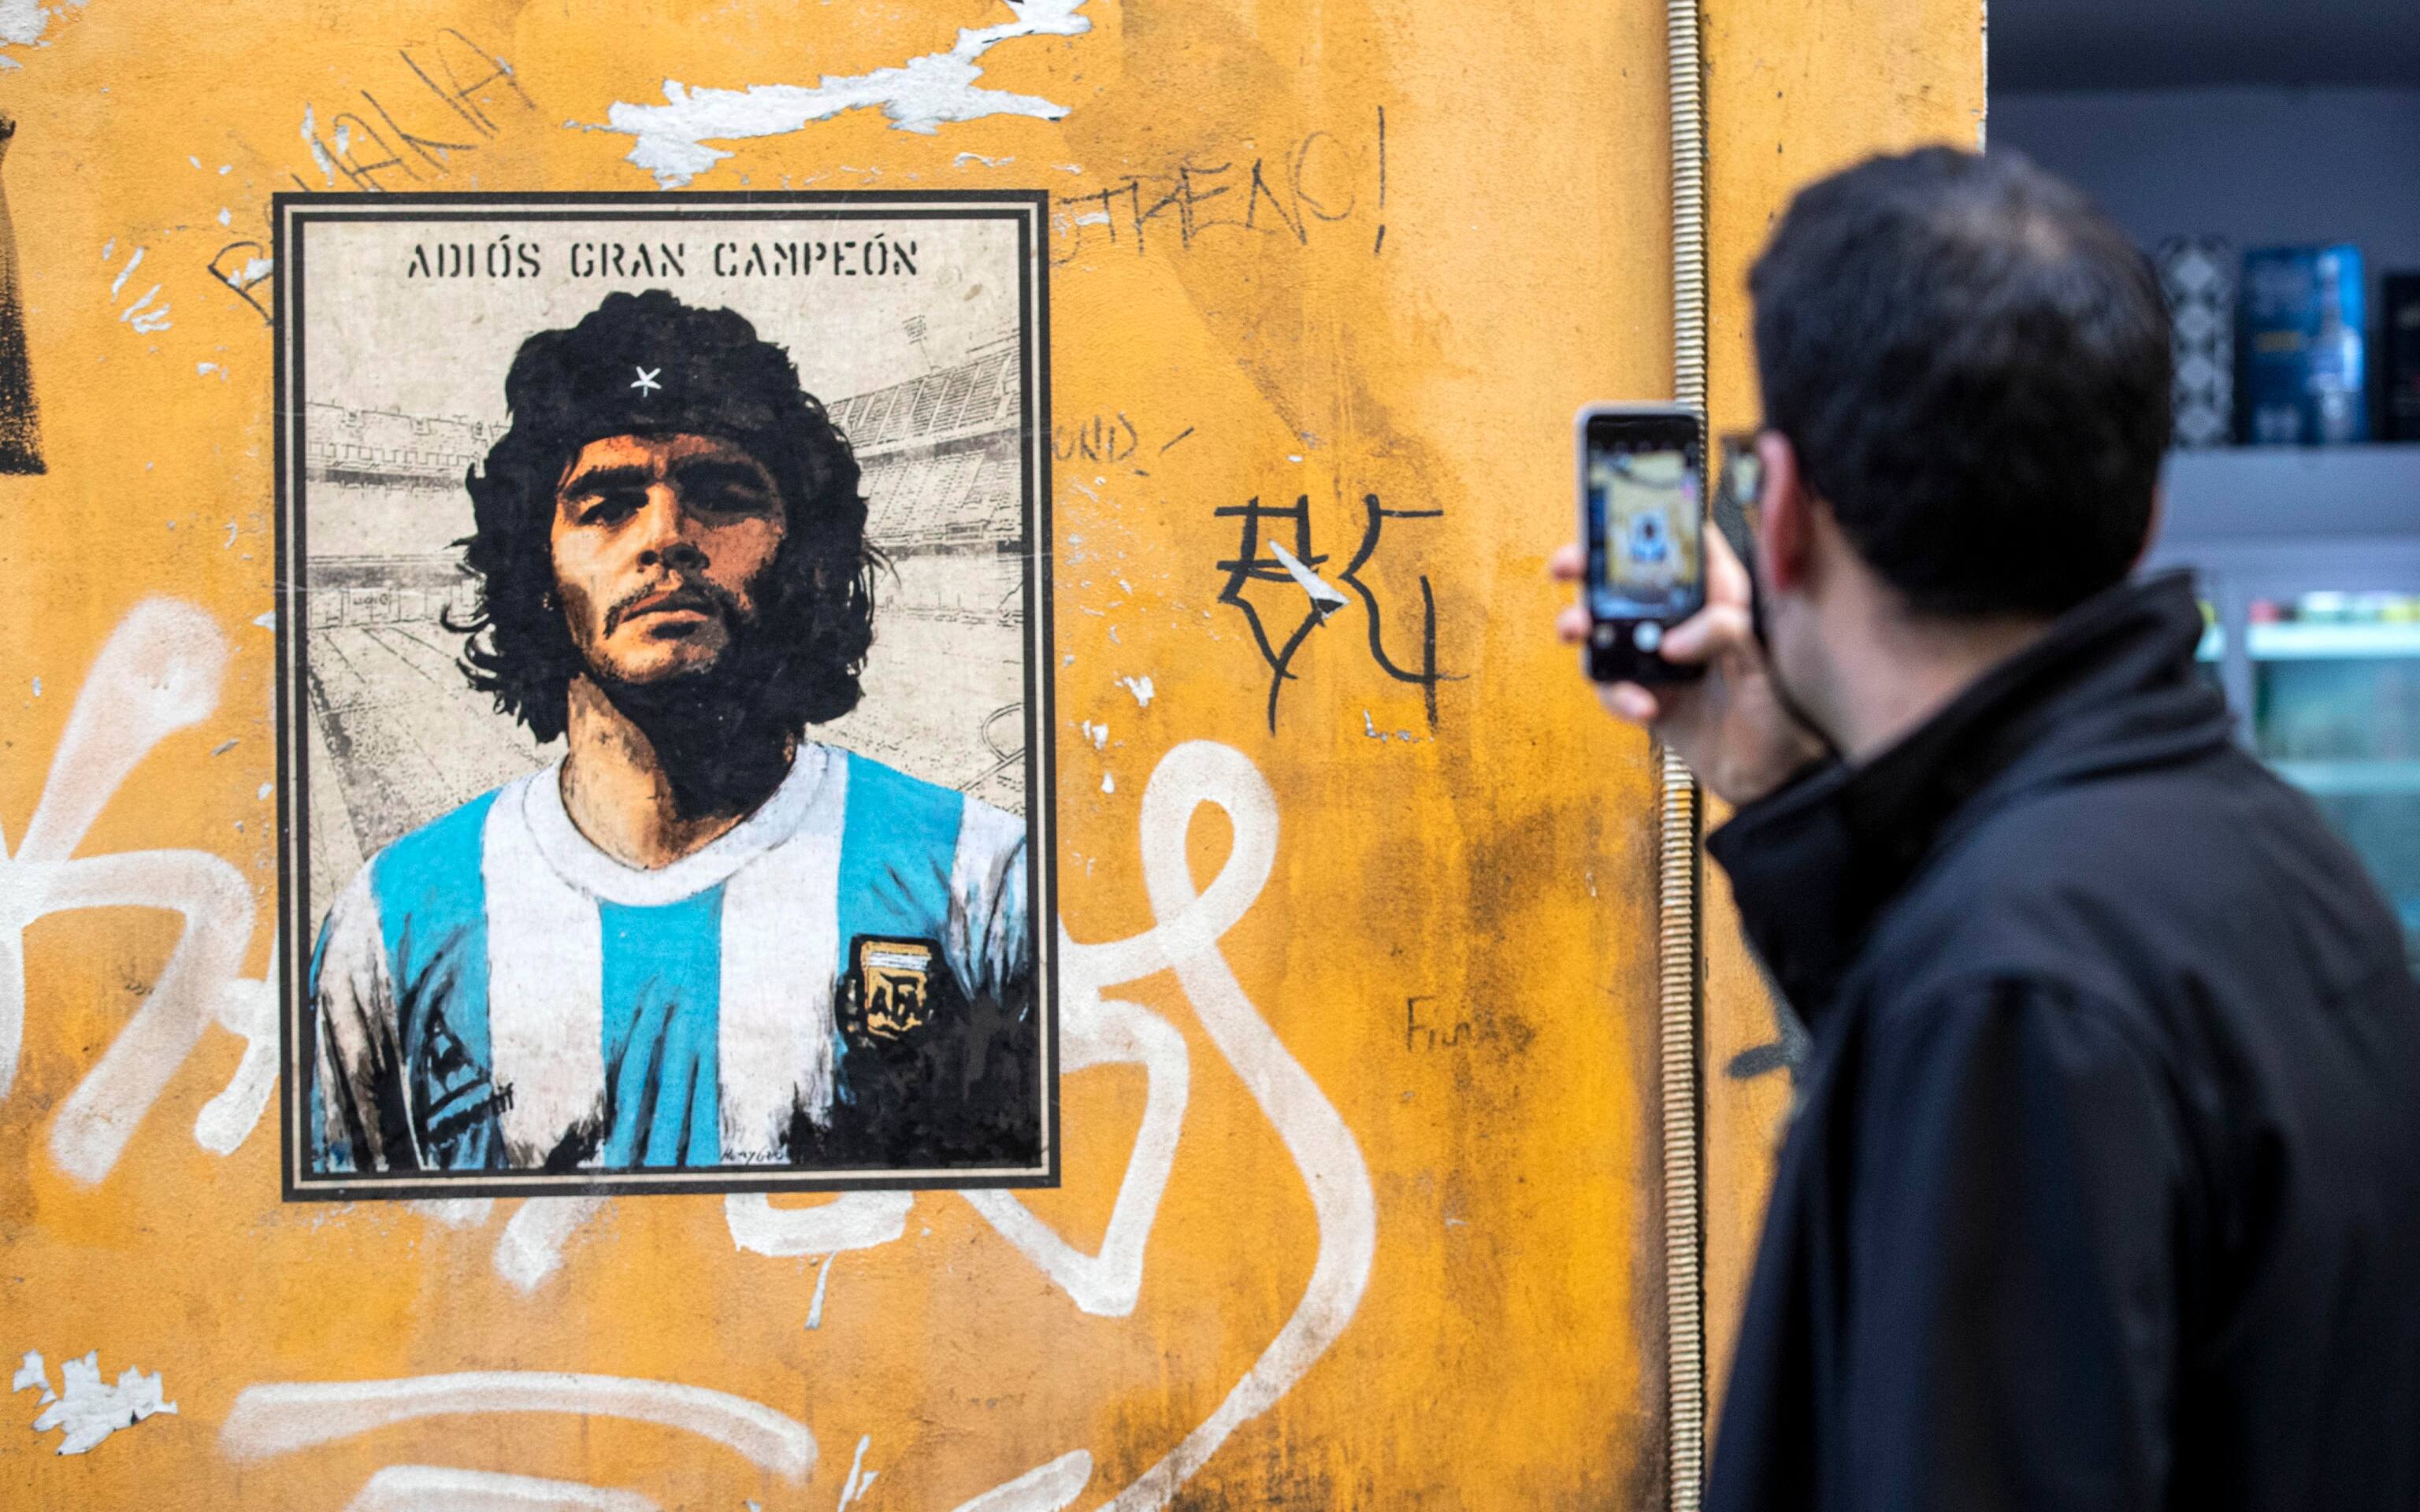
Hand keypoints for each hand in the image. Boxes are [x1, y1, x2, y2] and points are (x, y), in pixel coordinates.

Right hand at [1552, 527, 1828, 806]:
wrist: (1767, 776)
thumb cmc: (1775, 711)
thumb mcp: (1758, 662)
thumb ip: (1723, 634)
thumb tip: (1675, 637)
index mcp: (1717, 598)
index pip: (1683, 547)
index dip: (1651, 524)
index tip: (1621, 519)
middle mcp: (1681, 622)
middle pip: (1626, 583)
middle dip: (1589, 570)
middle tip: (1567, 567)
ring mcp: (1656, 658)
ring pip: (1605, 631)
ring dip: (1584, 627)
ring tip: (1580, 632)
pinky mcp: (1642, 694)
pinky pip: (1612, 686)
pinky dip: (1619, 694)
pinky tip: (1641, 705)